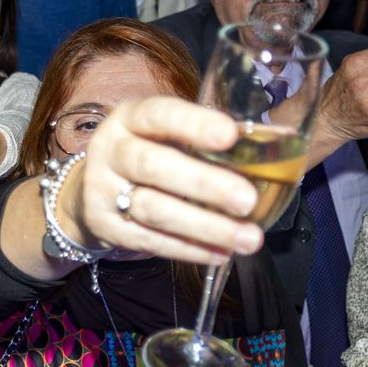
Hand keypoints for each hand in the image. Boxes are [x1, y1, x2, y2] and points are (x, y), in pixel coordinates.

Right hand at [67, 97, 263, 264]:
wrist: (91, 190)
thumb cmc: (148, 154)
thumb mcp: (164, 135)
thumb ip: (205, 139)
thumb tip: (276, 144)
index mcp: (130, 118)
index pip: (158, 114)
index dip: (192, 123)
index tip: (229, 135)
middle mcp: (111, 151)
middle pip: (152, 165)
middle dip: (204, 183)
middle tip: (247, 200)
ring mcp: (102, 191)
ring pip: (154, 209)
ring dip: (205, 226)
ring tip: (248, 238)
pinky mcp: (105, 227)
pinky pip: (150, 241)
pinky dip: (189, 249)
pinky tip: (221, 252)